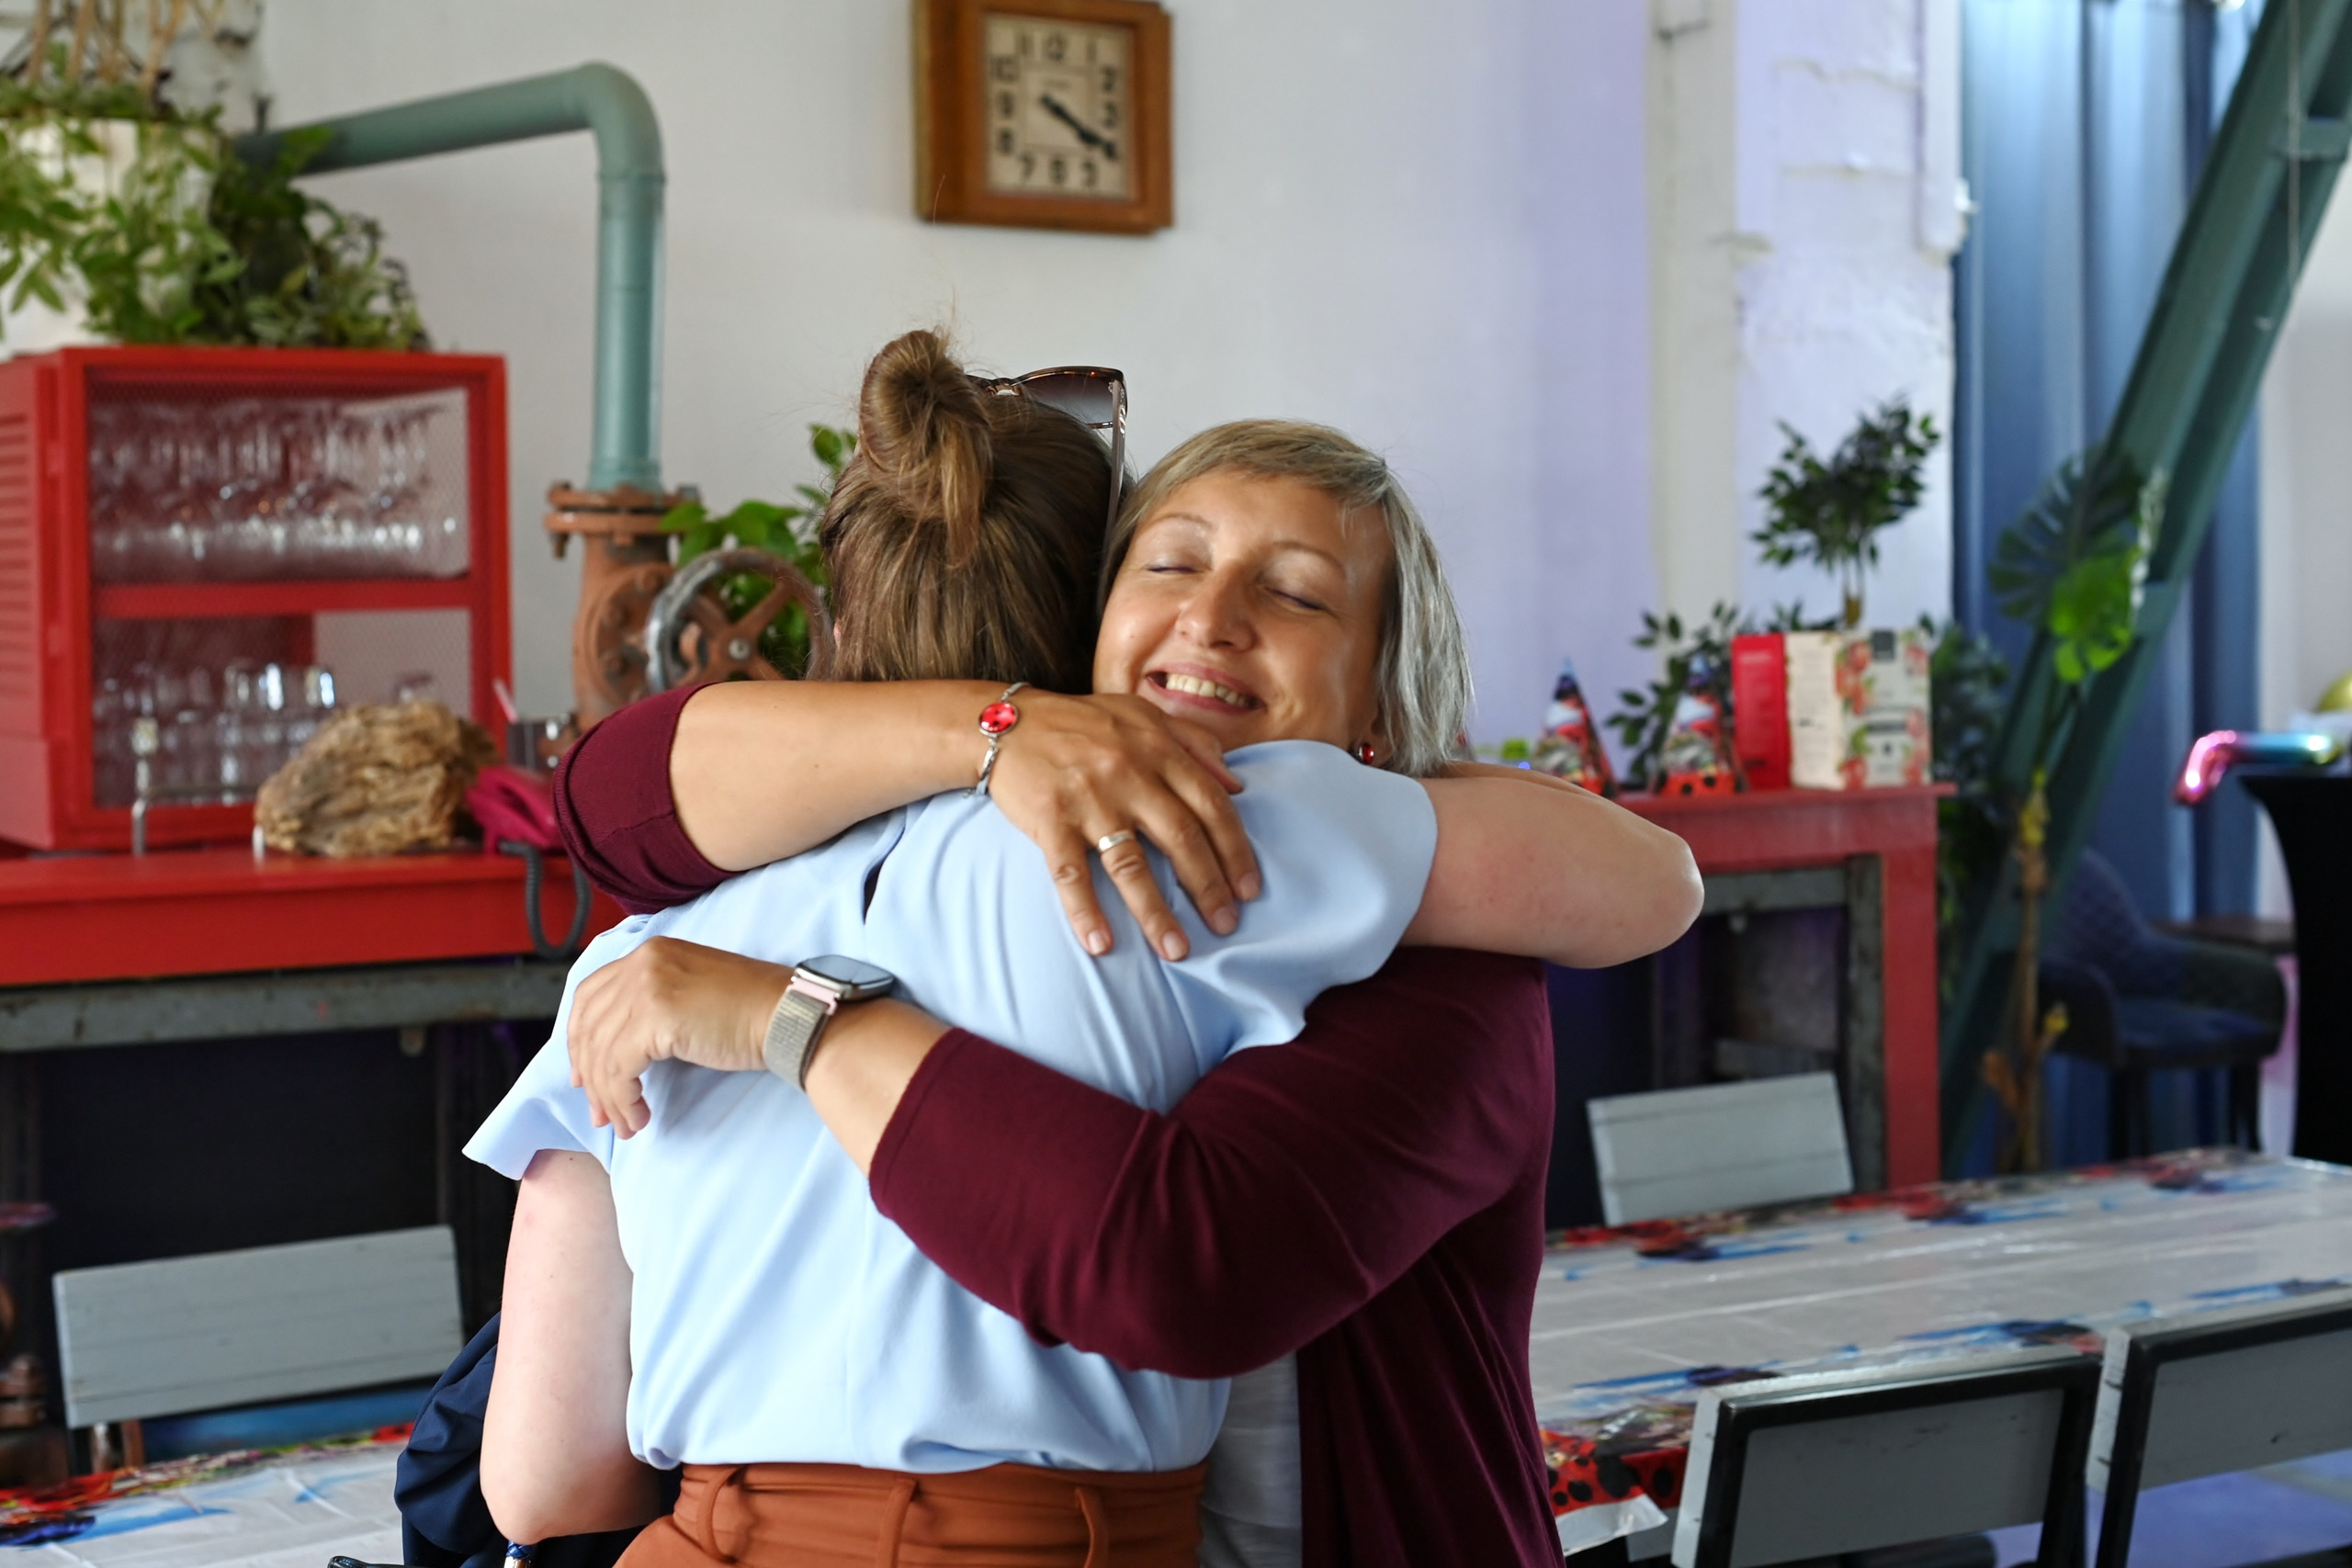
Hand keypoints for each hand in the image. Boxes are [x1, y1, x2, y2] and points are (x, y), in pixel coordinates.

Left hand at [567, 937, 790, 1136]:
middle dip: (589, 1076)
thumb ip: (650, 1007)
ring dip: (609, 1097)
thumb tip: (613, 1057)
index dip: (578, 1039)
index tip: (583, 1075)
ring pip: (602, 1053)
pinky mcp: (656, 1017)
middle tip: (599, 1113)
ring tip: (625, 1124)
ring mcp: (647, 986)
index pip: (589, 995)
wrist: (787, 1015)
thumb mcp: (690, 993)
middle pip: (589, 1027)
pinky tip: (639, 1116)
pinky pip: (619, 1069)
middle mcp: (642, 962)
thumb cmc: (750, 1012)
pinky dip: (622, 1099)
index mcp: (650, 952)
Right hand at [985, 692, 1260, 960]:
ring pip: (1130, 864)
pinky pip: (1070, 873)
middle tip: (1227, 925)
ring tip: (1177, 951)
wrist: (1007, 722)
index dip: (1235, 849)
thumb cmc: (1082, 722)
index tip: (1250, 889)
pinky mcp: (1050, 820)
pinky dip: (1084, 910)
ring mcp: (1088, 799)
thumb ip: (1193, 743)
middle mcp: (1129, 774)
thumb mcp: (1143, 715)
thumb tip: (1237, 786)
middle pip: (1181, 838)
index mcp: (1157, 750)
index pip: (1210, 805)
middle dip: (1208, 886)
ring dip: (1155, 912)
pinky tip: (1100, 944)